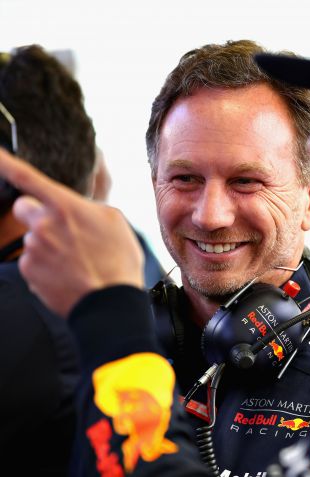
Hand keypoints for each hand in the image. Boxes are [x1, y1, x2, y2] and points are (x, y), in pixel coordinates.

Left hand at [0, 149, 143, 316]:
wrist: (110, 301)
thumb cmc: (118, 260)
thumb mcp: (115, 221)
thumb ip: (88, 207)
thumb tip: (77, 208)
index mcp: (64, 207)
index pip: (26, 177)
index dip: (5, 162)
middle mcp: (42, 225)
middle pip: (24, 207)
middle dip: (37, 213)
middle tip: (62, 229)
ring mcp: (33, 250)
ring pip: (33, 238)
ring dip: (49, 244)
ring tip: (76, 260)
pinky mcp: (29, 272)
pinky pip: (33, 262)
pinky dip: (47, 266)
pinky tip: (68, 273)